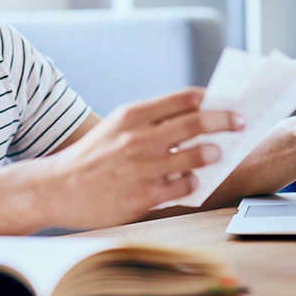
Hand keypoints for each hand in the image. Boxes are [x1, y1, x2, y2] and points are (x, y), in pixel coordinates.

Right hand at [41, 88, 243, 228]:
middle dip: (225, 121)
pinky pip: (184, 186)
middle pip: (197, 122)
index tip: (227, 102)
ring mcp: (142, 168)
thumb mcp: (116, 127)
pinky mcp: (144, 196)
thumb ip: (150, 121)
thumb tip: (194, 116)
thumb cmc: (91, 157)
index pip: (183, 98)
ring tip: (216, 154)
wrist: (56, 188)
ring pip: (196, 155)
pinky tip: (191, 181)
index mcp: (132, 115)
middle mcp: (138, 138)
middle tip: (240, 123)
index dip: (211, 99)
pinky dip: (193, 182)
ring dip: (212, 153)